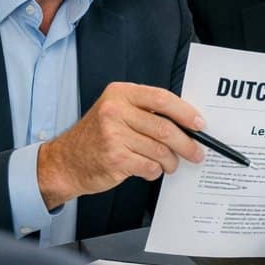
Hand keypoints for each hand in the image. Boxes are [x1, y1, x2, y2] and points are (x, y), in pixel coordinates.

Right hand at [36, 82, 203, 207]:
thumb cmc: (97, 137)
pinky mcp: (114, 159)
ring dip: (171, 161)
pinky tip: (151, 169)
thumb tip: (187, 123)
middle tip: (196, 152)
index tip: (200, 124)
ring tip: (171, 164)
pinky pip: (150, 166)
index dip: (186, 113)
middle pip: (165, 128)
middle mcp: (115, 111)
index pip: (162, 99)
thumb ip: (147, 112)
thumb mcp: (117, 112)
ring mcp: (113, 136)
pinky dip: (155, 171)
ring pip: (160, 150)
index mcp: (120, 94)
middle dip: (187, 143)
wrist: (65, 162)